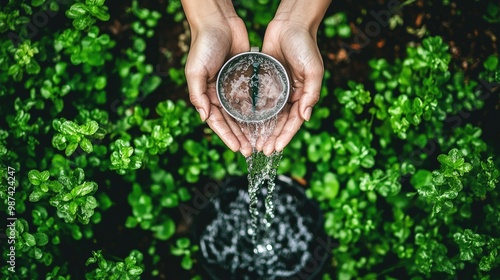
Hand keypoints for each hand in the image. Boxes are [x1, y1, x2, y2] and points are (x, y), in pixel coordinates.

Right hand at [184, 16, 252, 156]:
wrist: (218, 21)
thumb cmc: (203, 45)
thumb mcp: (195, 70)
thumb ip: (197, 94)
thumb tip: (203, 117)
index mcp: (206, 94)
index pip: (217, 121)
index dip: (227, 136)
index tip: (238, 149)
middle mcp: (219, 93)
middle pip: (231, 121)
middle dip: (240, 137)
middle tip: (251, 151)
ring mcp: (233, 87)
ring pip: (242, 113)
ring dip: (250, 128)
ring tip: (260, 141)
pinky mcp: (245, 77)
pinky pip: (252, 97)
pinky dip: (258, 110)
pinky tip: (267, 120)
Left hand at [260, 19, 323, 154]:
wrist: (290, 24)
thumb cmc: (305, 45)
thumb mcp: (313, 70)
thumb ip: (311, 93)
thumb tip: (306, 117)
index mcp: (303, 95)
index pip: (294, 121)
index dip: (285, 136)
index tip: (276, 148)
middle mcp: (290, 95)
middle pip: (280, 122)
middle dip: (272, 137)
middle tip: (261, 150)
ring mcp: (277, 89)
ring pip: (269, 115)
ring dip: (262, 129)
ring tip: (252, 142)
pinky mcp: (265, 81)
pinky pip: (259, 100)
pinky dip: (254, 112)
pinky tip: (244, 122)